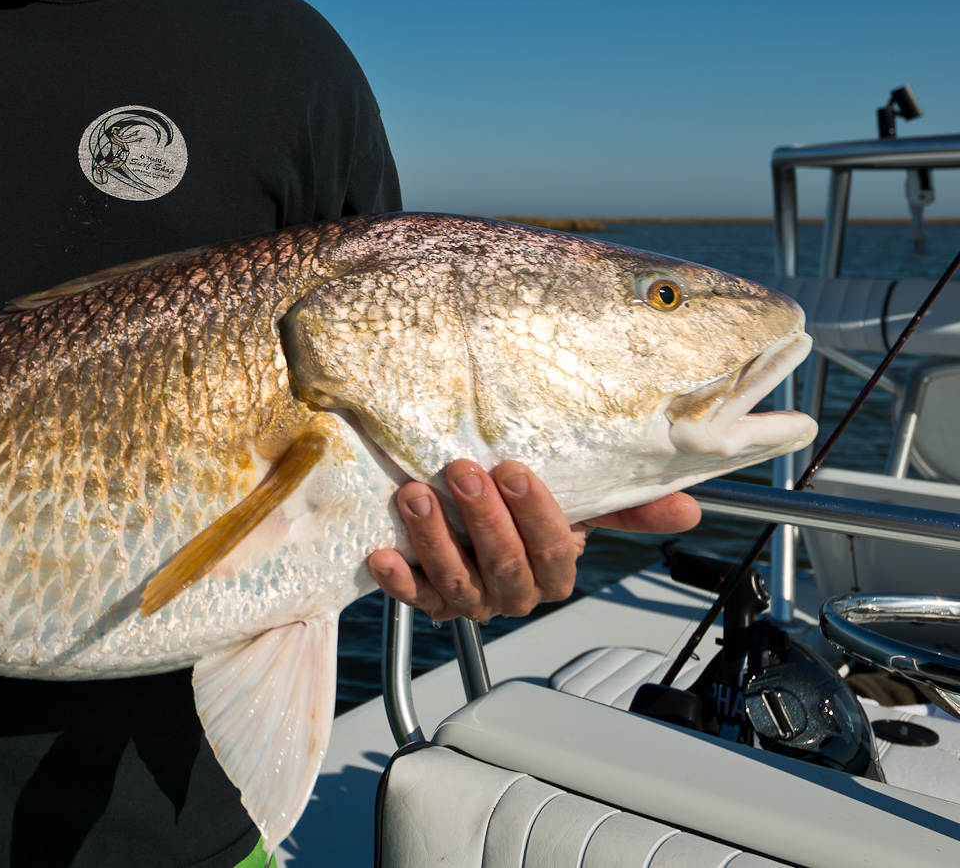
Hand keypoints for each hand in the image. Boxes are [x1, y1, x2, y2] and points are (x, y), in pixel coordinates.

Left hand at [365, 459, 700, 621]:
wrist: (474, 522)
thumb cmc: (526, 512)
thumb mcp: (577, 504)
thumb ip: (625, 508)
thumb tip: (687, 507)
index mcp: (554, 573)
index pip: (552, 552)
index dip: (536, 515)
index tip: (515, 471)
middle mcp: (513, 594)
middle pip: (504, 566)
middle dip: (483, 519)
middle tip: (463, 473)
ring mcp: (469, 600)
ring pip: (456, 582)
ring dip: (435, 539)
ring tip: (416, 495)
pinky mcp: (427, 600)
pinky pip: (414, 598)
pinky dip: (398, 580)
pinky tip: (384, 553)